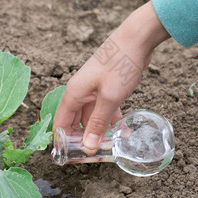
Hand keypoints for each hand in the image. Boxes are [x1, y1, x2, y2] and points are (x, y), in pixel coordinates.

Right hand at [53, 1, 169, 152]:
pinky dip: (110, 120)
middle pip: (75, 122)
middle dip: (83, 140)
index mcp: (73, 94)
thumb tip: (88, 147)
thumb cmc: (120, 64)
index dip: (63, 142)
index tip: (70, 159)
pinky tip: (121, 131)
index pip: (60, 124)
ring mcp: (92, 89)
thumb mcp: (109, 98)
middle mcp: (79, 92)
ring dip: (98, 131)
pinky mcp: (105, 87)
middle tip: (93, 157)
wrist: (136, 38)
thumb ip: (98, 123)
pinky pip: (103, 109)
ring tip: (108, 148)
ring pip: (91, 117)